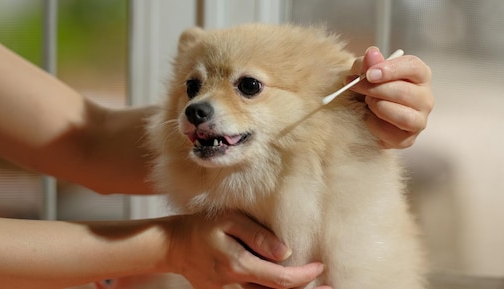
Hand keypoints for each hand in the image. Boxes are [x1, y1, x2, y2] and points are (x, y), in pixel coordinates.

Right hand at [167, 211, 330, 288]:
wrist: (173, 245)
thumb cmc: (202, 226)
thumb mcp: (229, 221)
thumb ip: (258, 236)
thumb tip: (286, 252)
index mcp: (238, 266)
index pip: (280, 278)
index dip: (304, 276)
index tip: (320, 267)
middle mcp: (235, 285)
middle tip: (330, 288)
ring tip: (316, 288)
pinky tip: (287, 287)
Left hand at [350, 47, 433, 148]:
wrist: (361, 111)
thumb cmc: (369, 87)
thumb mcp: (365, 71)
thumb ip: (368, 63)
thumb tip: (372, 54)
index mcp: (419, 75)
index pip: (414, 67)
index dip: (391, 69)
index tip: (370, 74)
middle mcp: (425, 98)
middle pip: (404, 92)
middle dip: (376, 89)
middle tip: (357, 87)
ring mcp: (420, 120)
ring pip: (402, 115)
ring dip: (378, 107)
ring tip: (367, 102)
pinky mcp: (408, 139)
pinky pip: (391, 133)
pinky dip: (374, 125)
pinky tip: (368, 118)